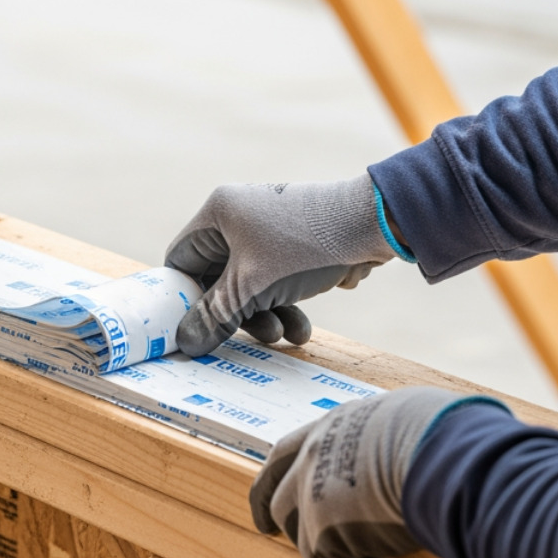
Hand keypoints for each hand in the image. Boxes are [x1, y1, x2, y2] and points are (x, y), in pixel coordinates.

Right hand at [164, 175, 398, 356]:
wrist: (375, 224)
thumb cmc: (304, 247)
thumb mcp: (251, 287)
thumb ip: (214, 316)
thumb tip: (184, 343)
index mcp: (218, 214)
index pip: (182, 260)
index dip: (184, 298)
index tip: (195, 329)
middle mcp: (240, 216)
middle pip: (219, 278)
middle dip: (238, 314)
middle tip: (257, 335)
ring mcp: (269, 229)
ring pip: (252, 284)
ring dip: (267, 314)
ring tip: (288, 334)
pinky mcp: (295, 243)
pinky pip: (278, 280)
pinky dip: (287, 302)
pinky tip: (305, 323)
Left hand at [249, 387, 505, 557]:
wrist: (439, 450)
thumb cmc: (444, 430)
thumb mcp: (413, 420)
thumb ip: (401, 438)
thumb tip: (427, 448)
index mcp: (334, 426)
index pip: (289, 450)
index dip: (275, 476)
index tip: (268, 495)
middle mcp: (314, 459)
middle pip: (283, 499)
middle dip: (276, 519)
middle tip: (271, 534)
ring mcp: (315, 499)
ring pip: (311, 549)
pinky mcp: (326, 537)